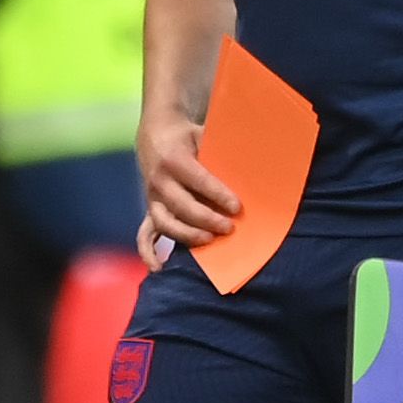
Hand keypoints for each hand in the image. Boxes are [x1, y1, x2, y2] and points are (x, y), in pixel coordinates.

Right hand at [138, 114, 239, 257]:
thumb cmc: (190, 137)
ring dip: (186, 235)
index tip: (237, 208)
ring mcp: (152, 198)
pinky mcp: (151, 209)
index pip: (198, 181)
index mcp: (175, 160)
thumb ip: (223, 149)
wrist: (157, 135)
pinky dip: (149, 253)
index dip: (218, 195)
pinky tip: (160, 267)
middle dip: (206, 219)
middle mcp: (159, 181)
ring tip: (210, 240)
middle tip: (230, 228)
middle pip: (181, 206)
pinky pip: (144, 234)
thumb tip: (258, 158)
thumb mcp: (206, 135)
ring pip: (164, 222)